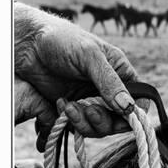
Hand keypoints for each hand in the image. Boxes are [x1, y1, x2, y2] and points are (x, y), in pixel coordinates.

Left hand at [15, 3, 137, 149]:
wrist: (28, 44)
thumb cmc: (62, 40)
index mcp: (121, 73)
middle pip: (118, 121)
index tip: (121, 119)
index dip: (134, 115)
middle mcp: (108, 90)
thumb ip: (109, 81)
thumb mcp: (89, 56)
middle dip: (103, 121)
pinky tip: (60, 104)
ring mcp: (90, 101)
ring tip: (69, 107)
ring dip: (84, 123)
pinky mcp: (72, 109)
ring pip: (97, 127)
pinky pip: (78, 126)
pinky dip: (70, 121)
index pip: (139, 102)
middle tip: (88, 111)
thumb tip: (128, 108)